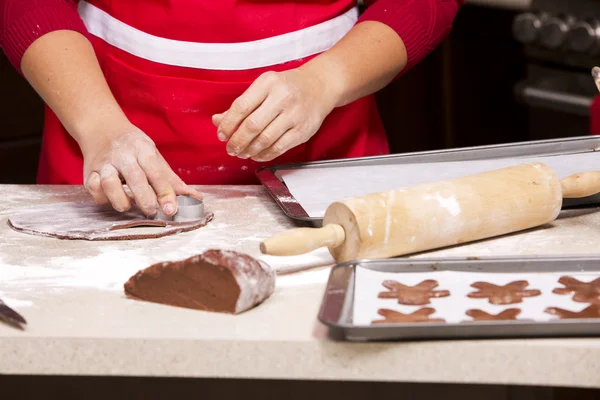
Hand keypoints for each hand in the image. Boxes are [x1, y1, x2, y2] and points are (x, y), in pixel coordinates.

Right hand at [82, 125, 201, 216]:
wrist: (102, 128)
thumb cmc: (134, 148)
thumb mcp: (155, 158)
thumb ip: (172, 180)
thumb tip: (196, 198)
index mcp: (143, 149)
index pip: (156, 172)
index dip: (165, 192)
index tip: (172, 209)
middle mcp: (123, 155)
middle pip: (135, 178)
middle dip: (145, 199)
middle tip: (153, 212)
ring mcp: (104, 163)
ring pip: (109, 184)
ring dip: (121, 200)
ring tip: (129, 206)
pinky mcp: (89, 172)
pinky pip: (93, 189)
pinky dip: (102, 198)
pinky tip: (111, 199)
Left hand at [213, 68, 339, 161]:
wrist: (319, 87)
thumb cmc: (286, 87)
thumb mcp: (263, 87)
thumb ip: (241, 105)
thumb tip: (218, 120)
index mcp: (268, 83)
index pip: (241, 106)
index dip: (228, 124)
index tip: (221, 135)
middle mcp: (282, 97)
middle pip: (252, 125)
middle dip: (237, 141)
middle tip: (230, 149)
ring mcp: (294, 115)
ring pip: (265, 139)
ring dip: (249, 150)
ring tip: (241, 153)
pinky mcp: (303, 130)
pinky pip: (279, 147)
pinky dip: (264, 154)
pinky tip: (256, 155)